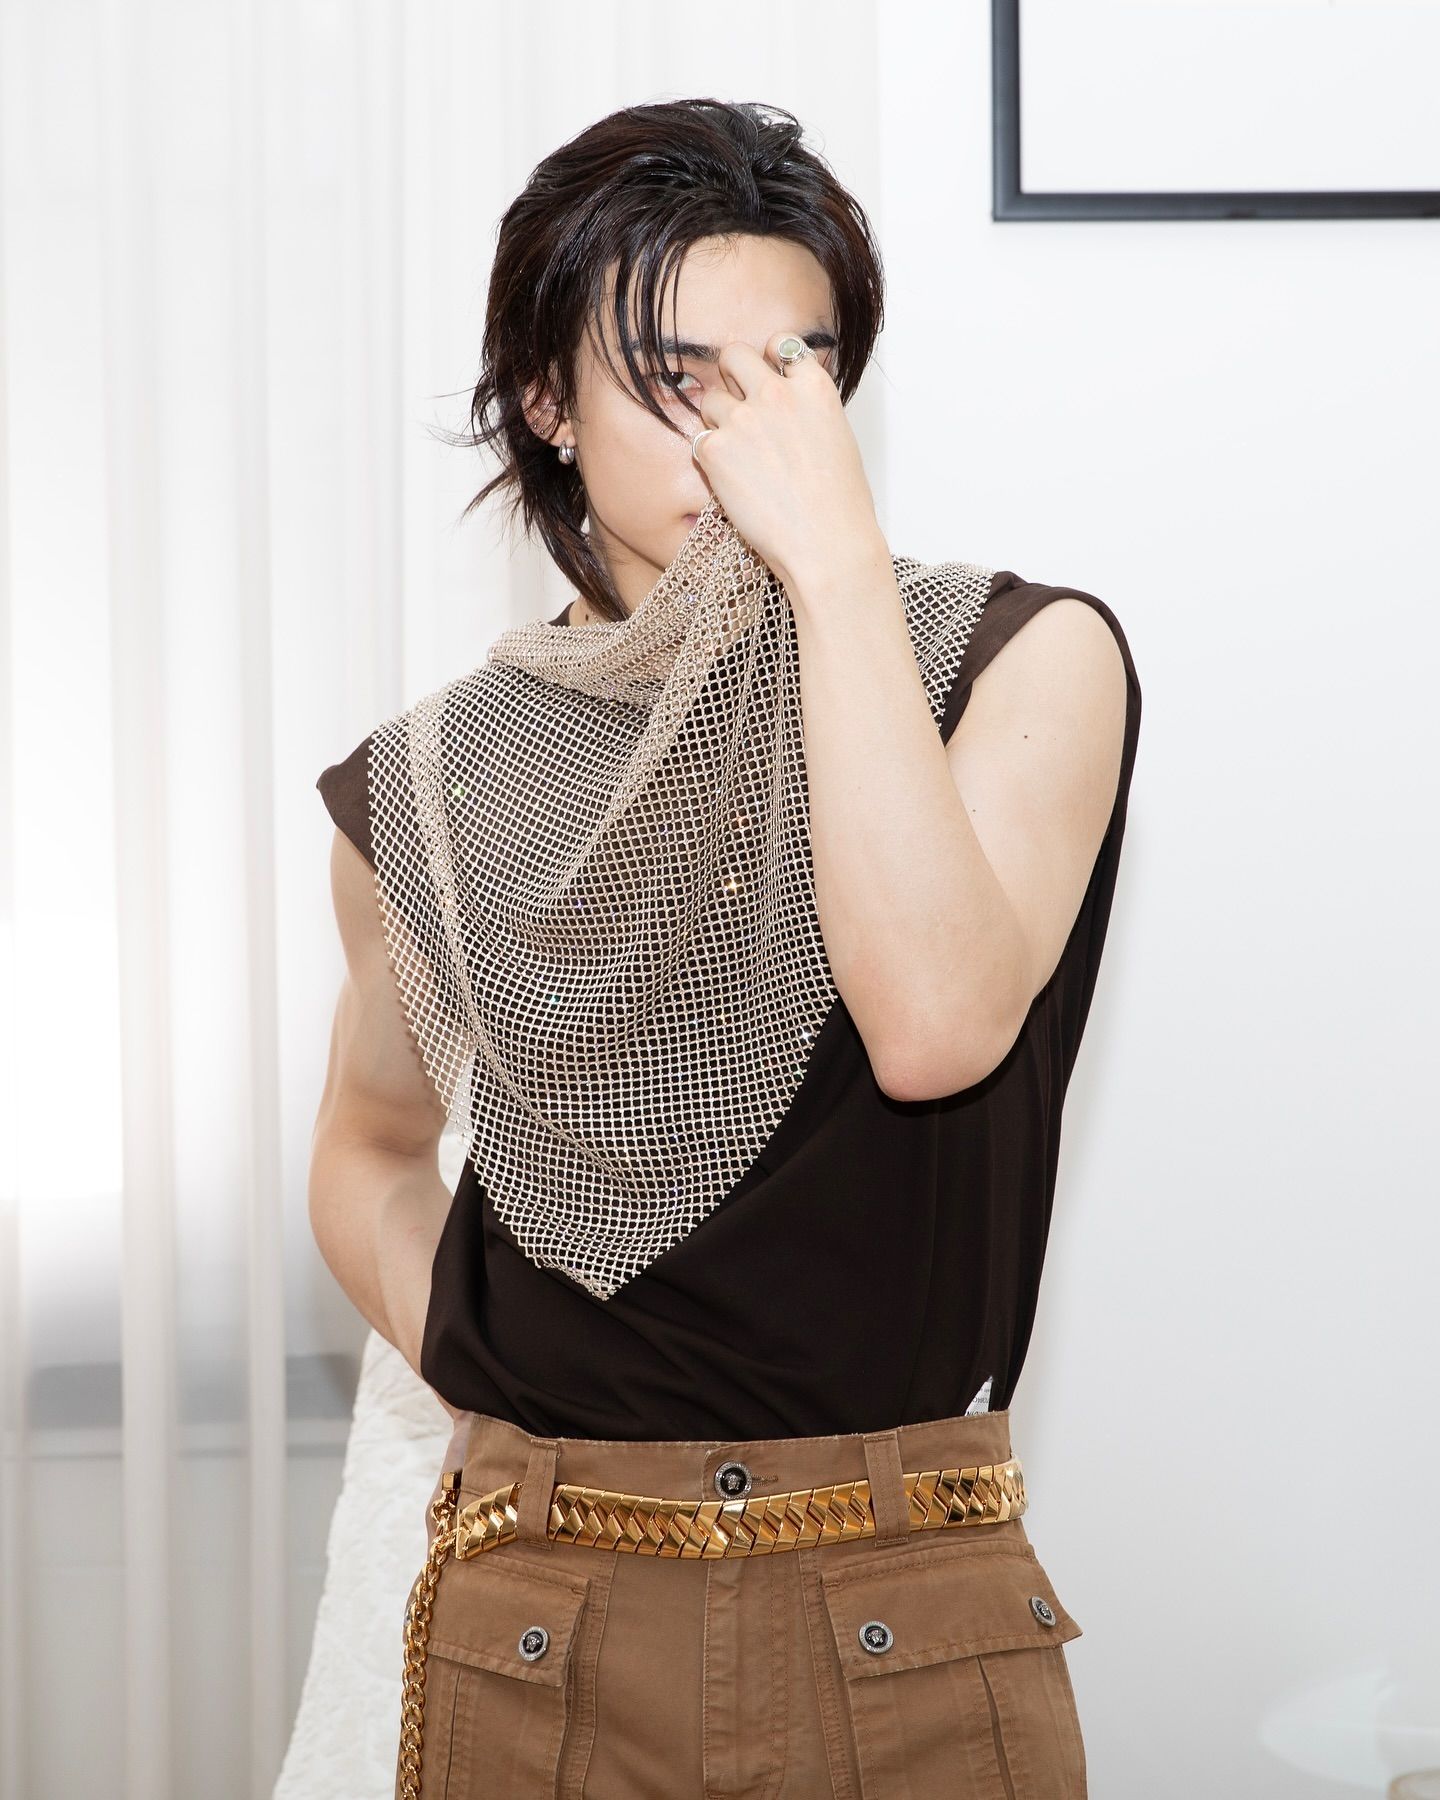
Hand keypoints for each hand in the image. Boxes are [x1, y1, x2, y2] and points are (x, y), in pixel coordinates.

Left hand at [688, 330, 882, 592]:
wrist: (827, 545)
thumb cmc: (841, 506)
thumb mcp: (838, 439)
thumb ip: (808, 411)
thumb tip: (788, 412)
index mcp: (813, 386)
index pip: (780, 344)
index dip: (769, 361)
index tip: (767, 379)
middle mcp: (777, 392)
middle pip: (733, 354)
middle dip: (730, 375)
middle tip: (737, 407)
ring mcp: (744, 418)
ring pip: (710, 399)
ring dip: (717, 422)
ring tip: (739, 459)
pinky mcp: (717, 449)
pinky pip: (699, 440)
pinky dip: (709, 459)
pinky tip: (731, 482)